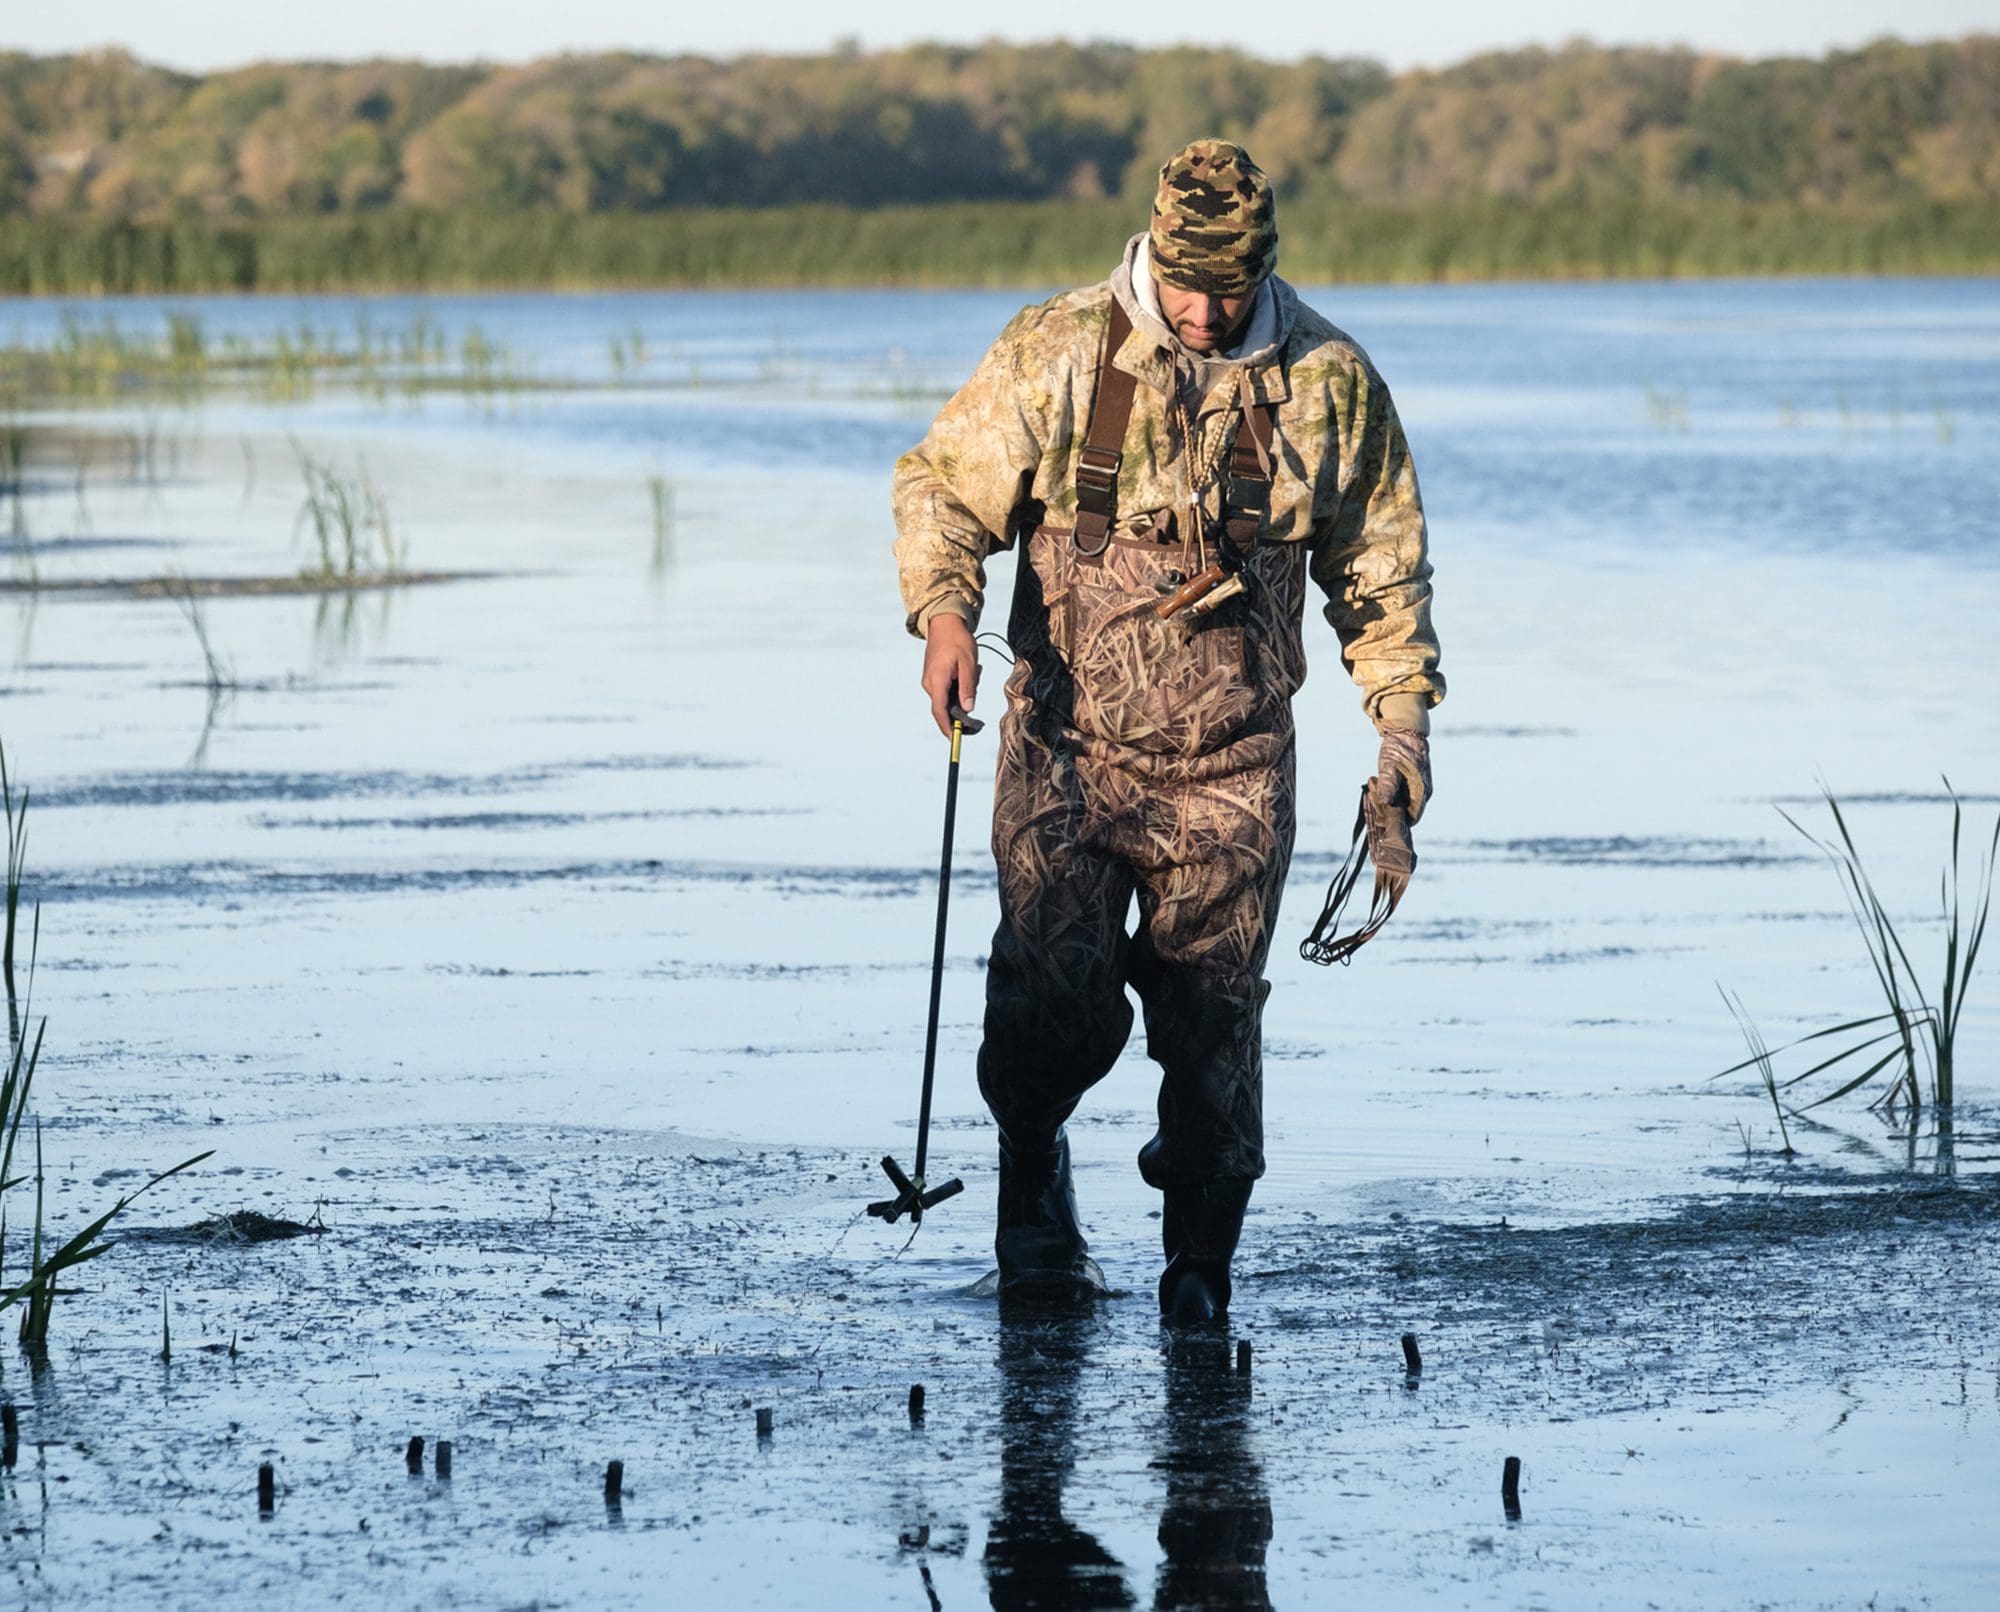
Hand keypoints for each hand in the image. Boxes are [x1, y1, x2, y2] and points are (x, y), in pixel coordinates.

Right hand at [920, 612, 978, 737]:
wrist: (944, 623)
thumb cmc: (958, 641)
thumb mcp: (969, 663)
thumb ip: (968, 687)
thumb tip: (968, 709)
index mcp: (937, 680)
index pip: (939, 710)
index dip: (947, 727)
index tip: (955, 739)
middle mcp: (929, 683)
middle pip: (946, 706)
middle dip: (963, 703)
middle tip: (975, 679)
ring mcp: (930, 681)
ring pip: (948, 698)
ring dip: (963, 691)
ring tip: (972, 670)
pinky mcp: (933, 679)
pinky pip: (947, 690)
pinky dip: (959, 685)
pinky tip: (966, 670)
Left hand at [1375, 729, 1430, 823]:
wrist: (1406, 729)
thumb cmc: (1399, 747)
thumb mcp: (1389, 766)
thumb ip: (1389, 785)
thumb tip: (1386, 803)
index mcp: (1421, 791)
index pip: (1412, 818)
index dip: (1396, 820)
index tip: (1379, 817)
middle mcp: (1423, 792)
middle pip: (1406, 811)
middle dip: (1389, 808)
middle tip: (1372, 796)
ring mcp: (1419, 786)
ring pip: (1403, 802)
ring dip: (1387, 798)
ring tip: (1374, 784)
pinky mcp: (1413, 781)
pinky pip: (1402, 793)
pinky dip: (1390, 791)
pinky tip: (1378, 781)